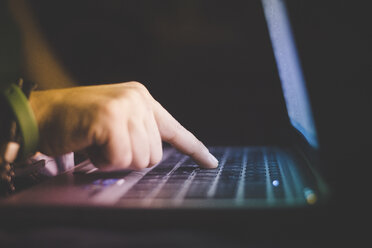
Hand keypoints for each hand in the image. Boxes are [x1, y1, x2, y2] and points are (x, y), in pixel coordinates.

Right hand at [29, 82, 217, 169]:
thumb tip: (152, 157)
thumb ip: (138, 133)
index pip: (175, 129)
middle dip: (128, 159)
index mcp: (142, 99)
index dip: (194, 148)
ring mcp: (125, 106)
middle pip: (154, 155)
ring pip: (140, 159)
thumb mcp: (115, 122)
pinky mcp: (110, 118)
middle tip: (105, 144)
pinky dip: (103, 161)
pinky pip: (120, 159)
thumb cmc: (78, 124)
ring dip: (114, 160)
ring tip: (96, 142)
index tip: (211, 163)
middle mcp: (138, 98)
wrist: (41, 114)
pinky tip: (90, 144)